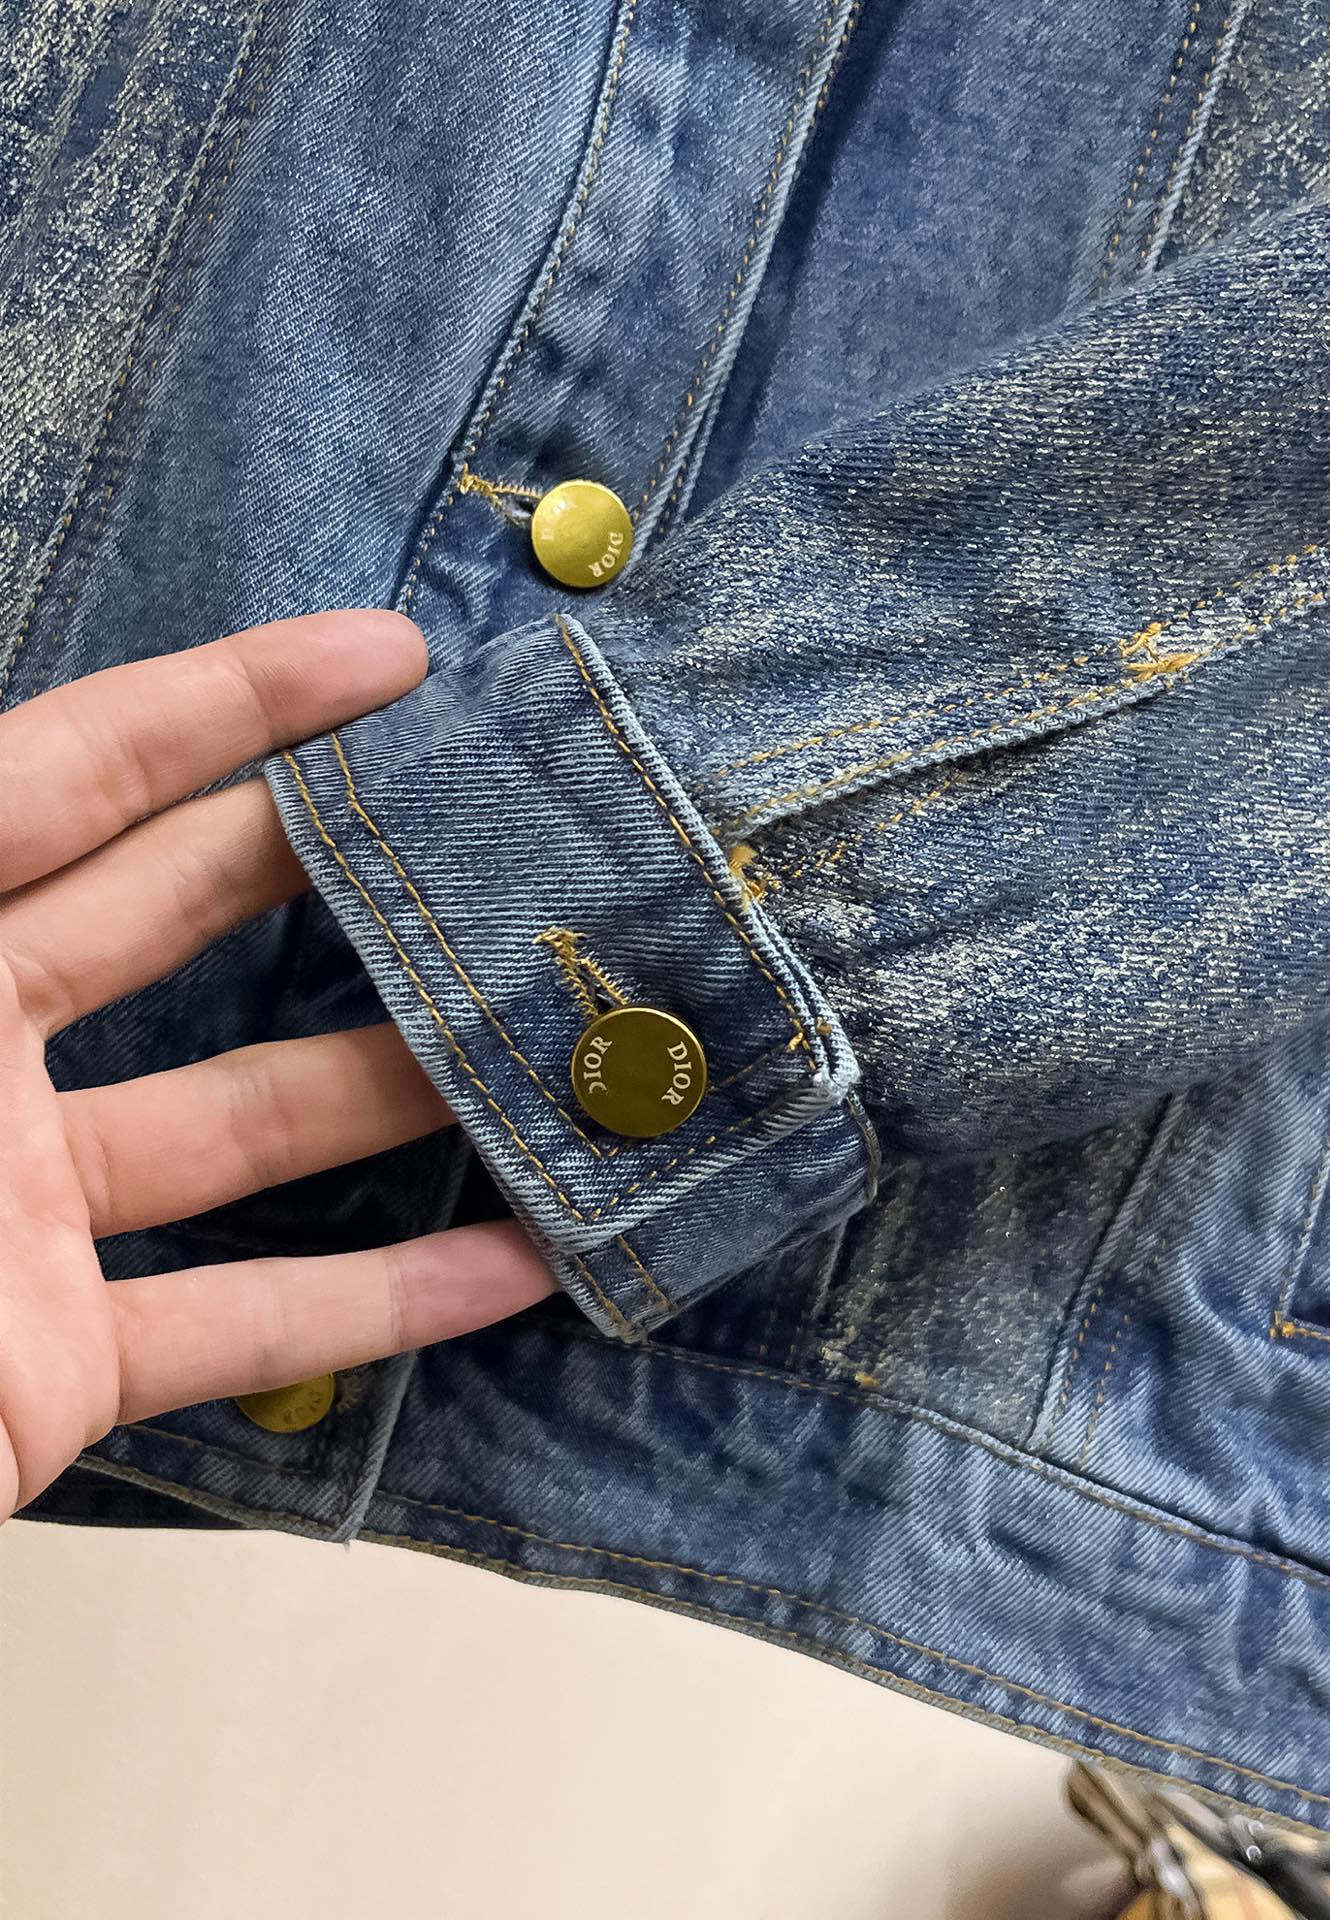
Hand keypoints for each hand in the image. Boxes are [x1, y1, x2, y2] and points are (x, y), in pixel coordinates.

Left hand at [0, 611, 556, 1521]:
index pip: (68, 774)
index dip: (230, 702)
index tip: (392, 656)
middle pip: (176, 913)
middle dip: (342, 854)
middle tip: (503, 811)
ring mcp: (11, 1216)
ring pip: (240, 1120)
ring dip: (399, 1083)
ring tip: (549, 1032)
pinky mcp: (50, 1372)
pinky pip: (236, 1323)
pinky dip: (374, 1304)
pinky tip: (508, 1266)